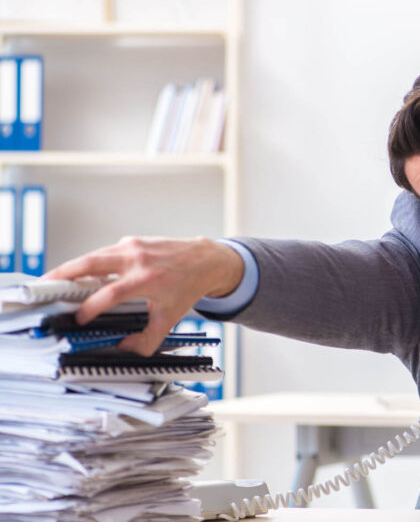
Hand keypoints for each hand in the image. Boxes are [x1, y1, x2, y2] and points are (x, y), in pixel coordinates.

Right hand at [44, 236, 243, 355]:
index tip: (80, 319)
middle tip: (42, 286)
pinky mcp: (131, 241)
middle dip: (64, 274)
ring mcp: (133, 246)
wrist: (207, 260)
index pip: (111, 293)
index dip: (92, 307)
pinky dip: (87, 263)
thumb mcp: (171, 318)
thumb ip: (148, 339)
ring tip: (50, 280)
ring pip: (93, 255)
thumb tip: (123, 349)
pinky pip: (103, 253)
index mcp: (148, 279)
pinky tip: (76, 274)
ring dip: (70, 267)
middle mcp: (138, 259)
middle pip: (91, 263)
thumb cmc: (188, 288)